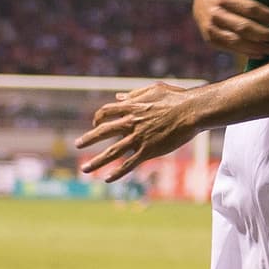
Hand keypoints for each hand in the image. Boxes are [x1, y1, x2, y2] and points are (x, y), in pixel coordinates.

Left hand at [75, 84, 204, 180]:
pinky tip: (107, 179)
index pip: (106, 112)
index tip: (95, 123)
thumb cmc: (176, 98)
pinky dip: (117, 173)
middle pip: (103, 132)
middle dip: (88, 139)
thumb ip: (134, 94)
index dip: (98, 117)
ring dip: (96, 162)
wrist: (191, 111)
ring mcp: (138, 138)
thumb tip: (119, 97)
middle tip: (77, 145)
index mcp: (131, 107)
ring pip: (112, 152)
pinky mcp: (148, 150)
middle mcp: (130, 123)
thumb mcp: (153, 89)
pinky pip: (129, 164)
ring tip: (84, 169)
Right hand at [193, 0, 268, 55]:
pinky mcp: (211, 40)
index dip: (267, 15)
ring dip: (257, 47)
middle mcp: (216, 14)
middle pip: (244, 27)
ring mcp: (212, 29)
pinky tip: (260, 54)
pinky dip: (246, 53)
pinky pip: (230, 49)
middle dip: (265, 34)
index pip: (249, 8)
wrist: (199, 0)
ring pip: (237, 41)